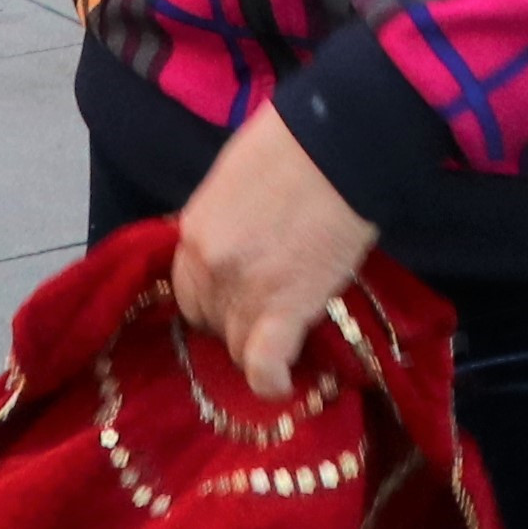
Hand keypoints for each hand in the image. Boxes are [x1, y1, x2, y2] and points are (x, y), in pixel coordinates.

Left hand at [170, 103, 379, 399]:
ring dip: (256, 343)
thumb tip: (228, 246)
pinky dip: (269, 379)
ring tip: (286, 332)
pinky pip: (264, 363)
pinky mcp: (286, 309)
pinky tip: (279, 384)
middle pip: (207, 321)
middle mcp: (208, 267)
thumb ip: (220, 222)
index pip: (185, 290)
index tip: (237, 295)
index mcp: (192, 231)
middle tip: (267, 307)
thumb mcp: (232, 178)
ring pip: (234, 346)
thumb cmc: (292, 144)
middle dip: (232, 320)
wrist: (342, 143)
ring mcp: (245, 291)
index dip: (212, 297)